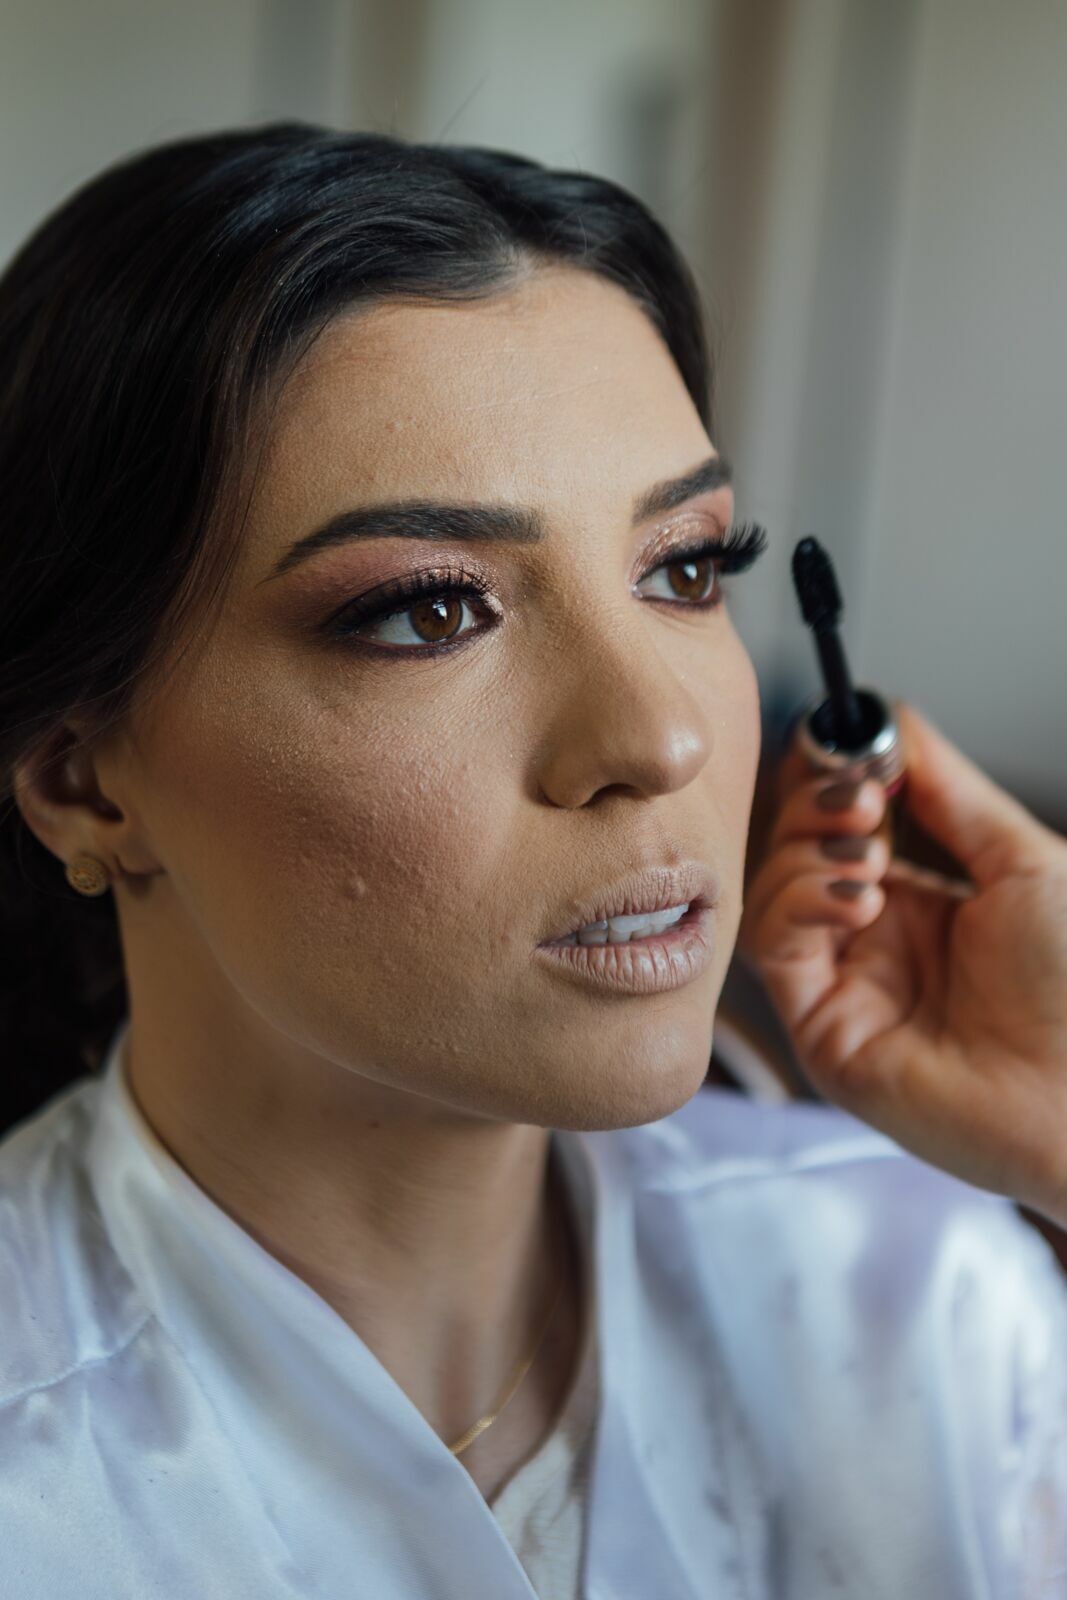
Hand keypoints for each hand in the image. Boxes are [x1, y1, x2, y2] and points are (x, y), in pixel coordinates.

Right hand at [738, 703, 1066, 1226]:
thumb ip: (951, 790)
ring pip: (774, 891)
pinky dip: (800, 902)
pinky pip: (775, 948)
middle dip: (816, 805)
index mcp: (924, 902)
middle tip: (859, 795)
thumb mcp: (1024, 861)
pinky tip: (858, 899)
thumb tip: (895, 721)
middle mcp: (876, 941)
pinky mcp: (822, 1028)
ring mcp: (845, 984)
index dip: (837, 779)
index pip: (845, 824)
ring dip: (807, 851)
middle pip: (798, 849)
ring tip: (867, 852)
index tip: (853, 748)